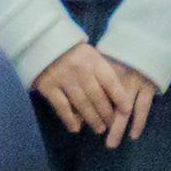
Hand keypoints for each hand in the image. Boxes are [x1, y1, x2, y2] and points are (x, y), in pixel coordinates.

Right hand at [35, 42, 156, 146]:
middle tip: (111, 125)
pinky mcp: (48, 87)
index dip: (120, 98)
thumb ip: (101, 71)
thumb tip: (116, 94)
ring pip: (81, 104)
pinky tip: (76, 128)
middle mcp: (80, 70)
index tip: (127, 111)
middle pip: (97, 96)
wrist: (42, 42)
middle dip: (106, 113)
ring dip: (92, 119)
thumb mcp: (90, 54)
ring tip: (99, 129)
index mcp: (93, 60)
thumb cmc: (72, 50)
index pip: (111, 82)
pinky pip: (61, 107)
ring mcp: (63, 79)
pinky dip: (69, 119)